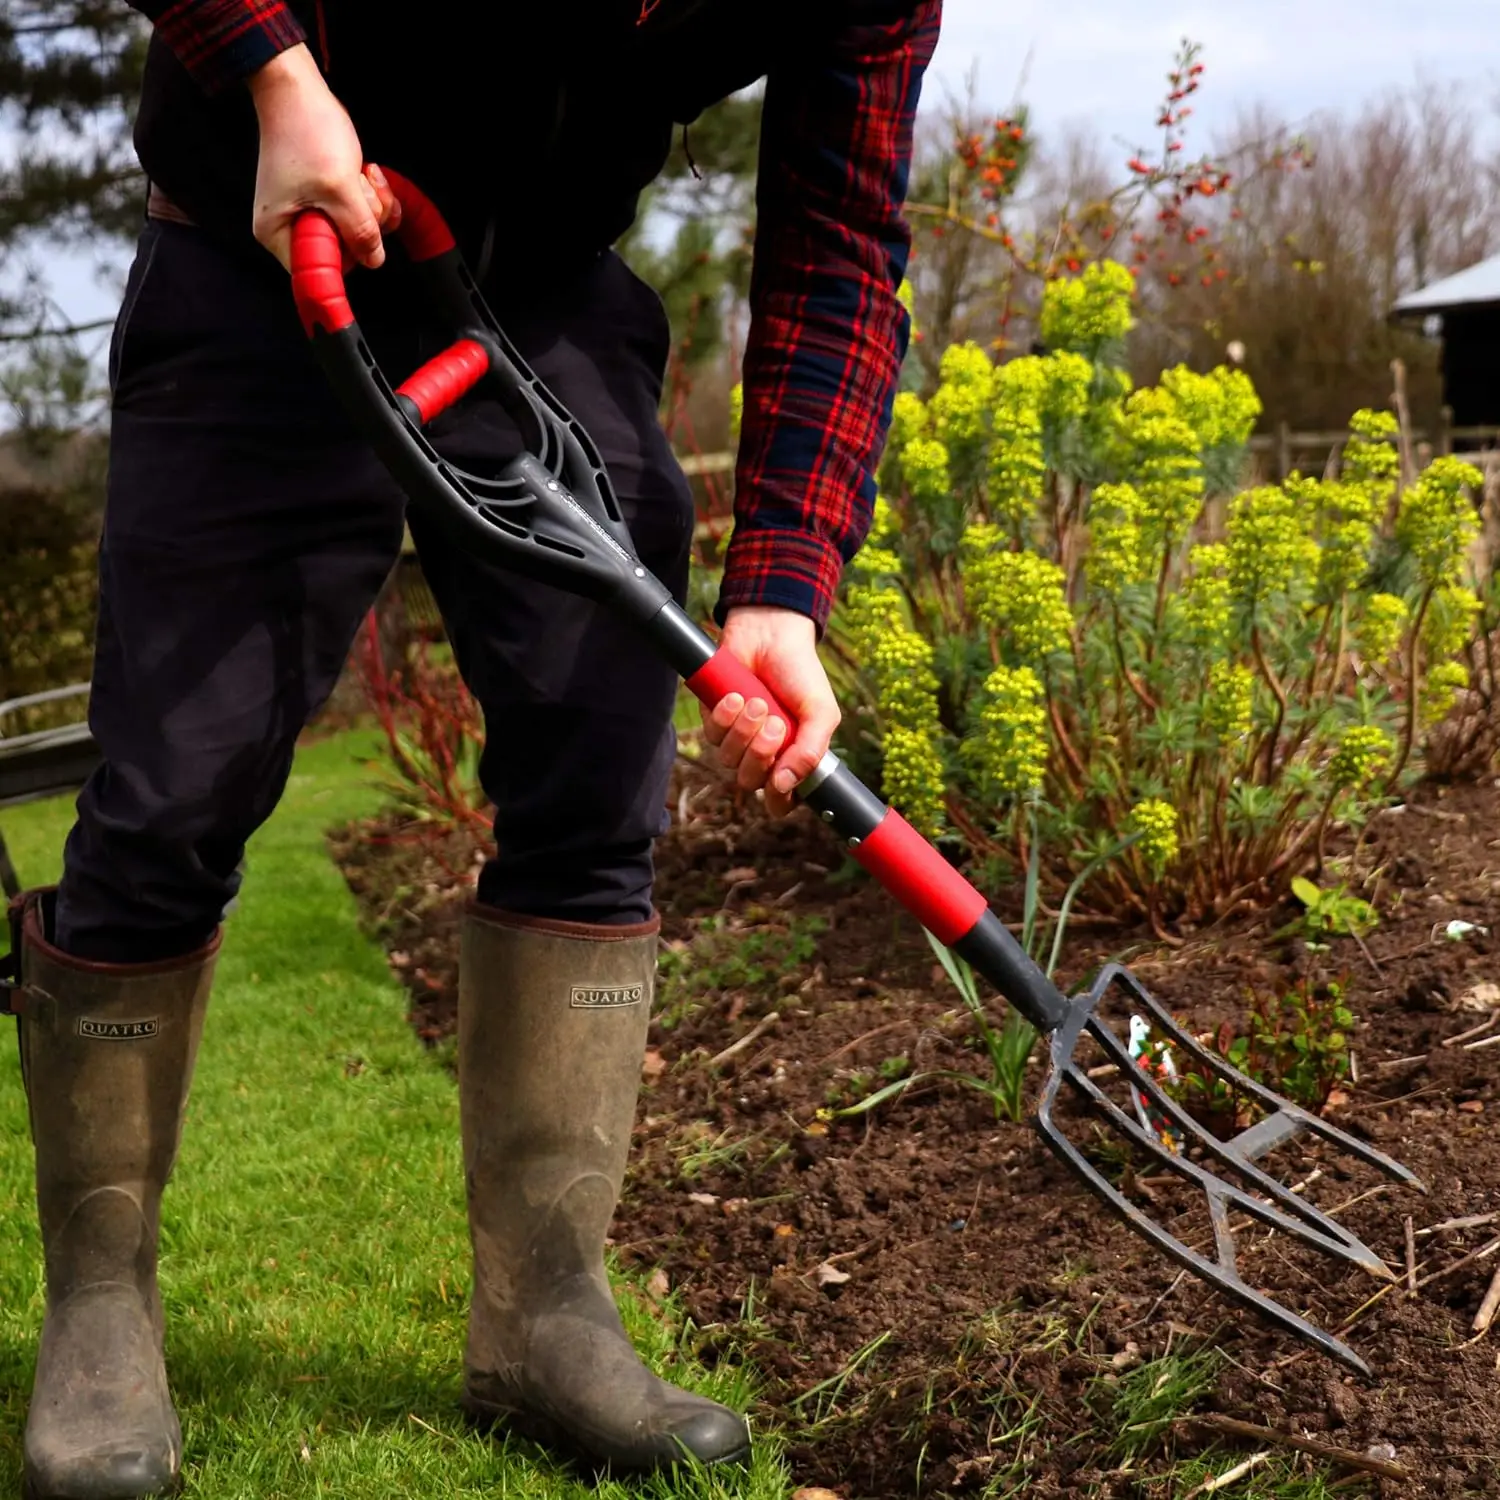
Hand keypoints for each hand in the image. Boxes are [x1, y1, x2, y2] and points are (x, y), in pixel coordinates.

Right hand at [247, 43, 400, 270]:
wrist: (299, 91)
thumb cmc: (305, 132)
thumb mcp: (339, 187)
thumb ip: (360, 230)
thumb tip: (375, 260)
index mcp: (278, 233)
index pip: (317, 273)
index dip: (343, 261)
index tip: (358, 241)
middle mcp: (292, 228)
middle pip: (345, 254)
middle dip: (363, 223)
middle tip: (358, 191)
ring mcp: (313, 214)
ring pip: (359, 233)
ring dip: (372, 205)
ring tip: (359, 175)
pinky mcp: (330, 200)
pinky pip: (362, 214)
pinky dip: (372, 196)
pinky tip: (365, 173)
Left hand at [700, 606, 840, 818]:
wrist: (772, 635)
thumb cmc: (800, 674)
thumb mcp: (820, 713)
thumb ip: (811, 751)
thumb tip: (786, 784)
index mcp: (791, 758)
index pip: (779, 800)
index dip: (777, 799)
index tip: (780, 782)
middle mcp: (763, 753)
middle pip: (749, 781)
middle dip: (760, 754)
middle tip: (774, 724)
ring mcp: (737, 737)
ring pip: (728, 760)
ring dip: (743, 731)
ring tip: (757, 702)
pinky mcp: (715, 719)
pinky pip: (712, 734)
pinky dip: (725, 715)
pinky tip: (736, 695)